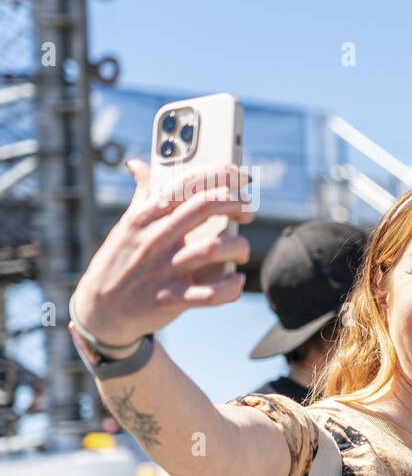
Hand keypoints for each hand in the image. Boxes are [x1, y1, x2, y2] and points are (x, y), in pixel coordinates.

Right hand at [71, 159, 252, 345]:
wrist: (100, 310)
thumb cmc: (120, 262)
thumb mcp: (126, 226)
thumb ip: (142, 196)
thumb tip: (138, 165)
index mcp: (144, 217)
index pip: (184, 184)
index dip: (218, 175)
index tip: (239, 177)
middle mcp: (154, 239)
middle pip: (203, 207)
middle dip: (235, 203)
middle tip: (247, 212)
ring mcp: (163, 270)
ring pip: (212, 249)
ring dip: (238, 246)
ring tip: (241, 249)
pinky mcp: (170, 299)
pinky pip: (210, 293)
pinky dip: (231, 287)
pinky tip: (236, 281)